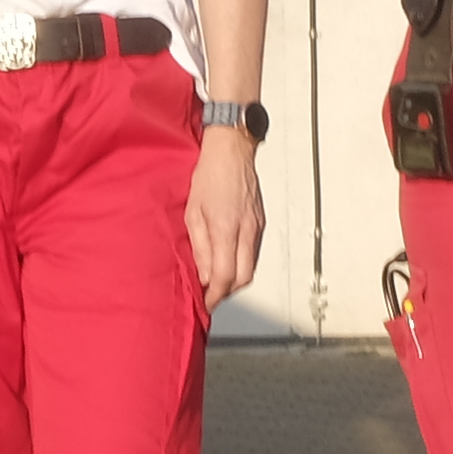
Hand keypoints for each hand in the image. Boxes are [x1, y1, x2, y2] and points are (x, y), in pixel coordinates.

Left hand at [184, 128, 263, 304]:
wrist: (231, 150)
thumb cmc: (208, 175)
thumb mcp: (192, 212)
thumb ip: (200, 247)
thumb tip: (203, 275)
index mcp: (226, 228)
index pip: (225, 276)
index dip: (215, 295)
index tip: (205, 302)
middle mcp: (246, 230)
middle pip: (243, 277)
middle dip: (227, 292)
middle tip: (210, 296)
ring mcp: (256, 226)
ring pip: (251, 267)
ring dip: (235, 279)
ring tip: (216, 280)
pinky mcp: (259, 222)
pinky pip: (253, 252)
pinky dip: (241, 263)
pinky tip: (227, 260)